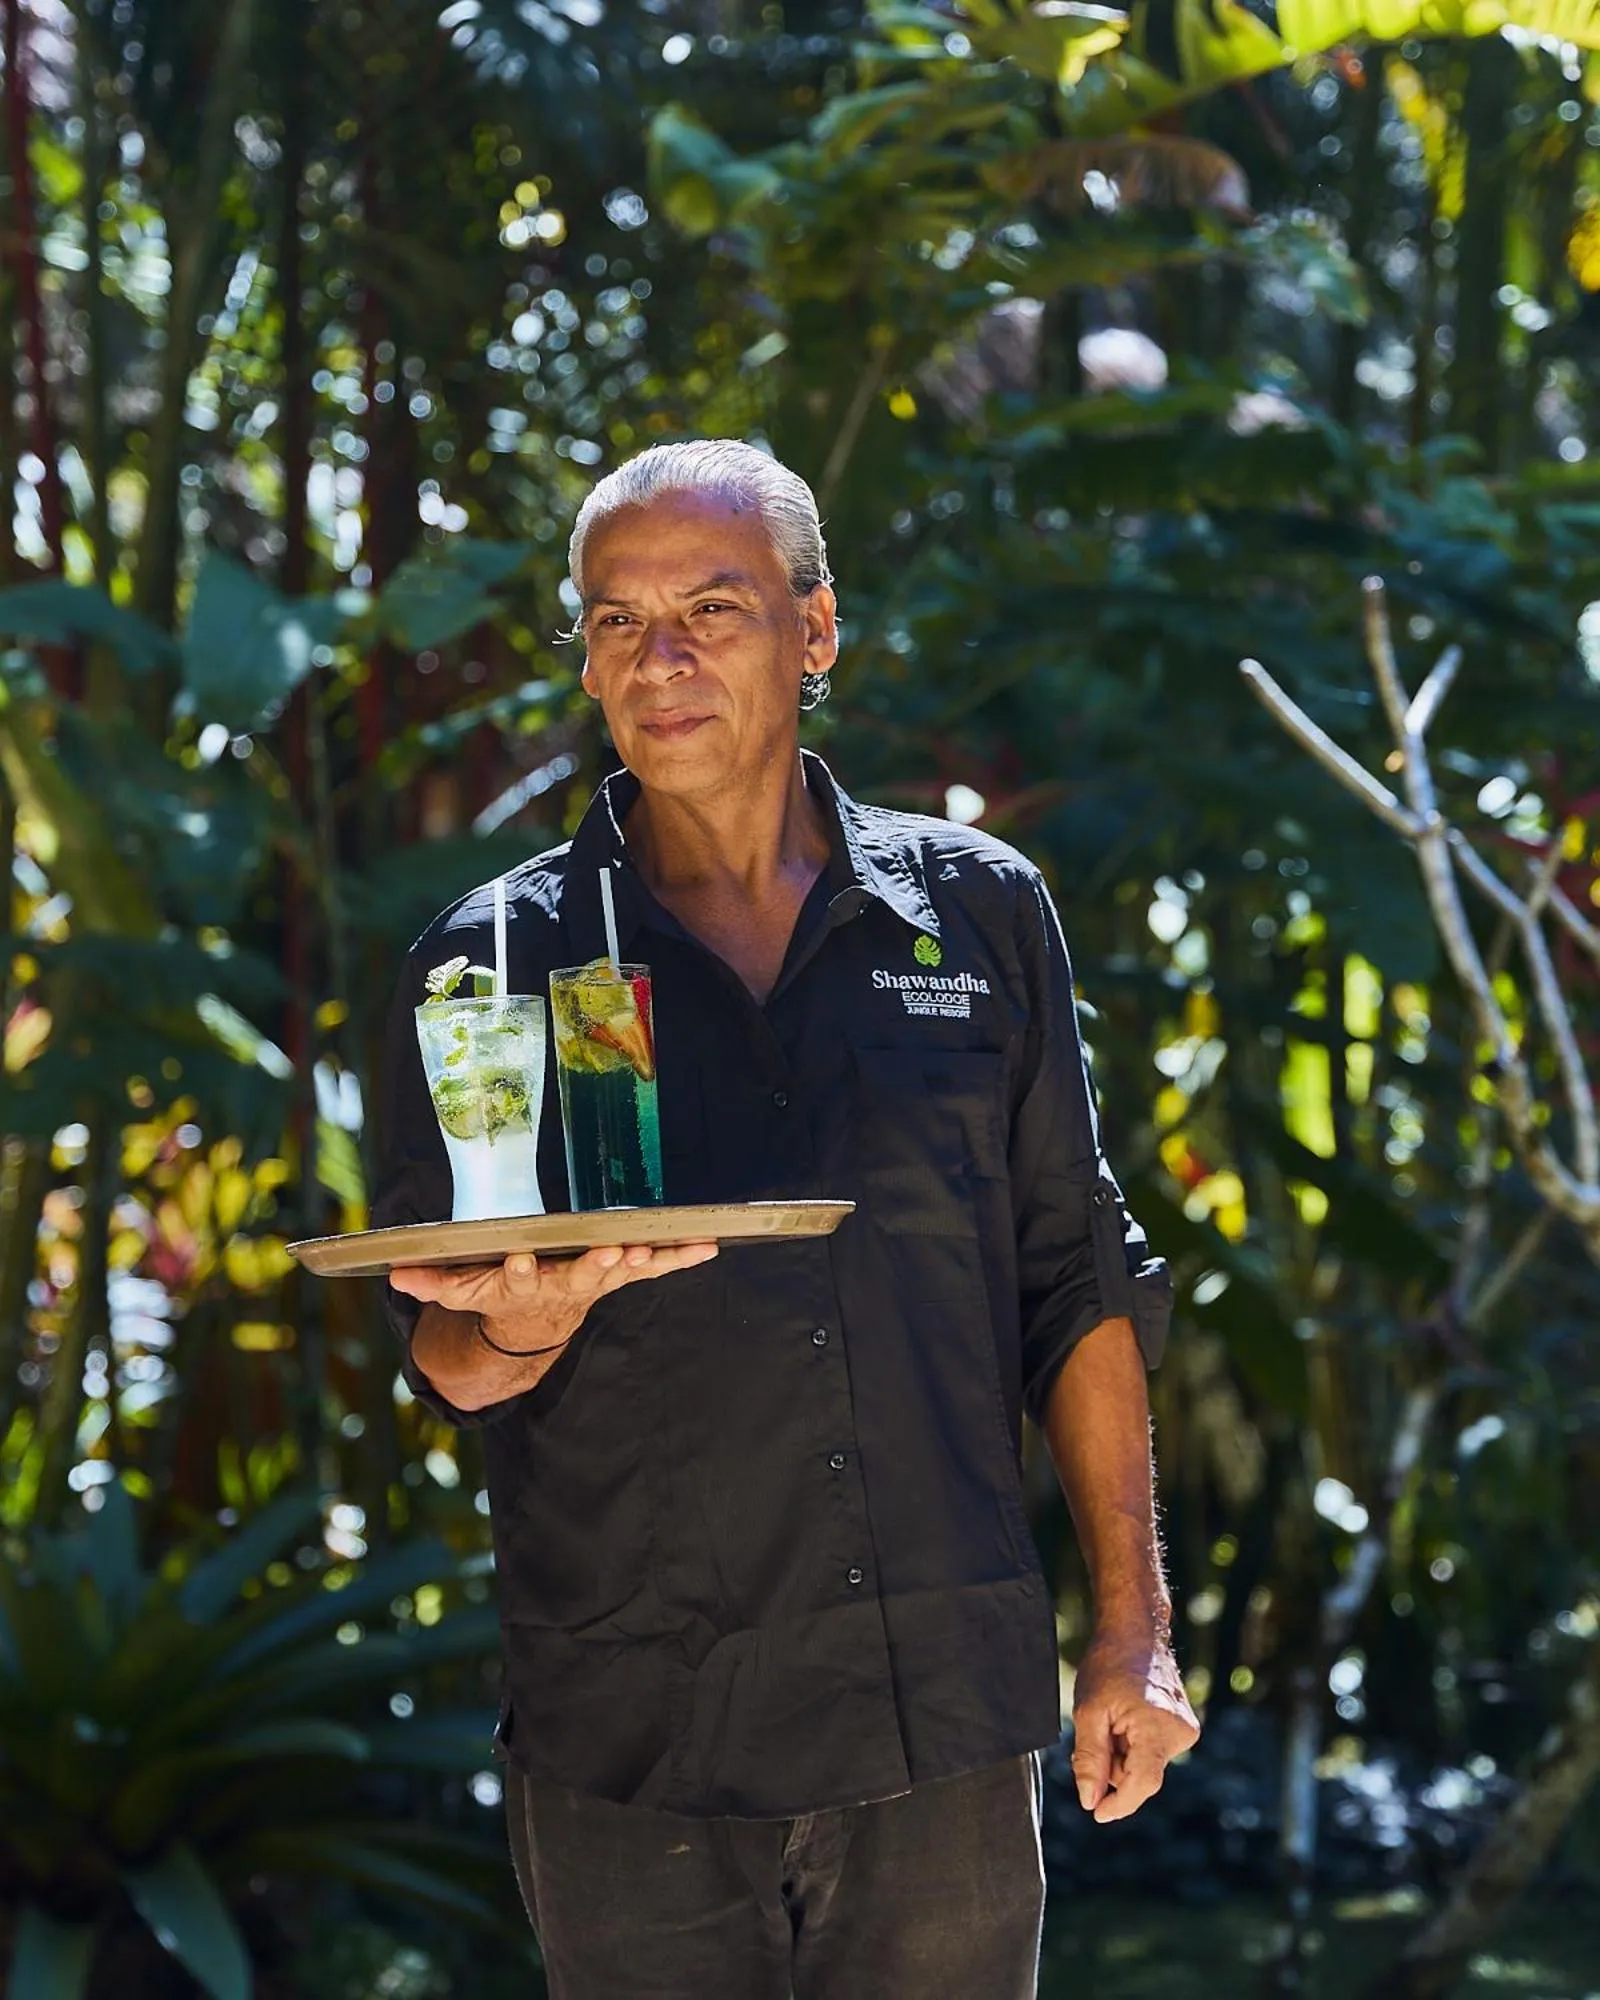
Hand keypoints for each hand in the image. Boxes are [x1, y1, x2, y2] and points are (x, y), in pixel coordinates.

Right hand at [390, 1241, 717, 1353]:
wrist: (531, 1329)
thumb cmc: (496, 1297)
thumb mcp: (461, 1293)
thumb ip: (433, 1283)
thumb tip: (397, 1275)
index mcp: (523, 1286)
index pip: (518, 1279)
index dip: (519, 1272)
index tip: (520, 1260)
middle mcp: (563, 1286)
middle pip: (579, 1278)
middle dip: (595, 1268)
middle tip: (611, 1256)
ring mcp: (595, 1283)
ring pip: (620, 1271)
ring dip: (641, 1262)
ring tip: (661, 1250)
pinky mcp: (618, 1276)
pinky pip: (653, 1266)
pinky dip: (679, 1257)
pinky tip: (707, 1246)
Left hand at [1070, 1625, 1199, 1823]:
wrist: (1136, 1633)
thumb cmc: (1109, 1666)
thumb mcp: (1088, 1712)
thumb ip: (1089, 1759)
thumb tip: (1090, 1801)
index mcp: (1159, 1728)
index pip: (1142, 1784)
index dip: (1119, 1804)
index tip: (1097, 1813)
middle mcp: (1181, 1733)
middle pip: (1139, 1776)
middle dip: (1112, 1767)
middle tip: (1097, 1731)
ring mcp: (1186, 1731)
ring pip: (1144, 1765)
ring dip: (1122, 1754)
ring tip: (1112, 1718)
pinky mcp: (1184, 1728)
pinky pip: (1151, 1752)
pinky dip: (1133, 1745)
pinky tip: (1125, 1718)